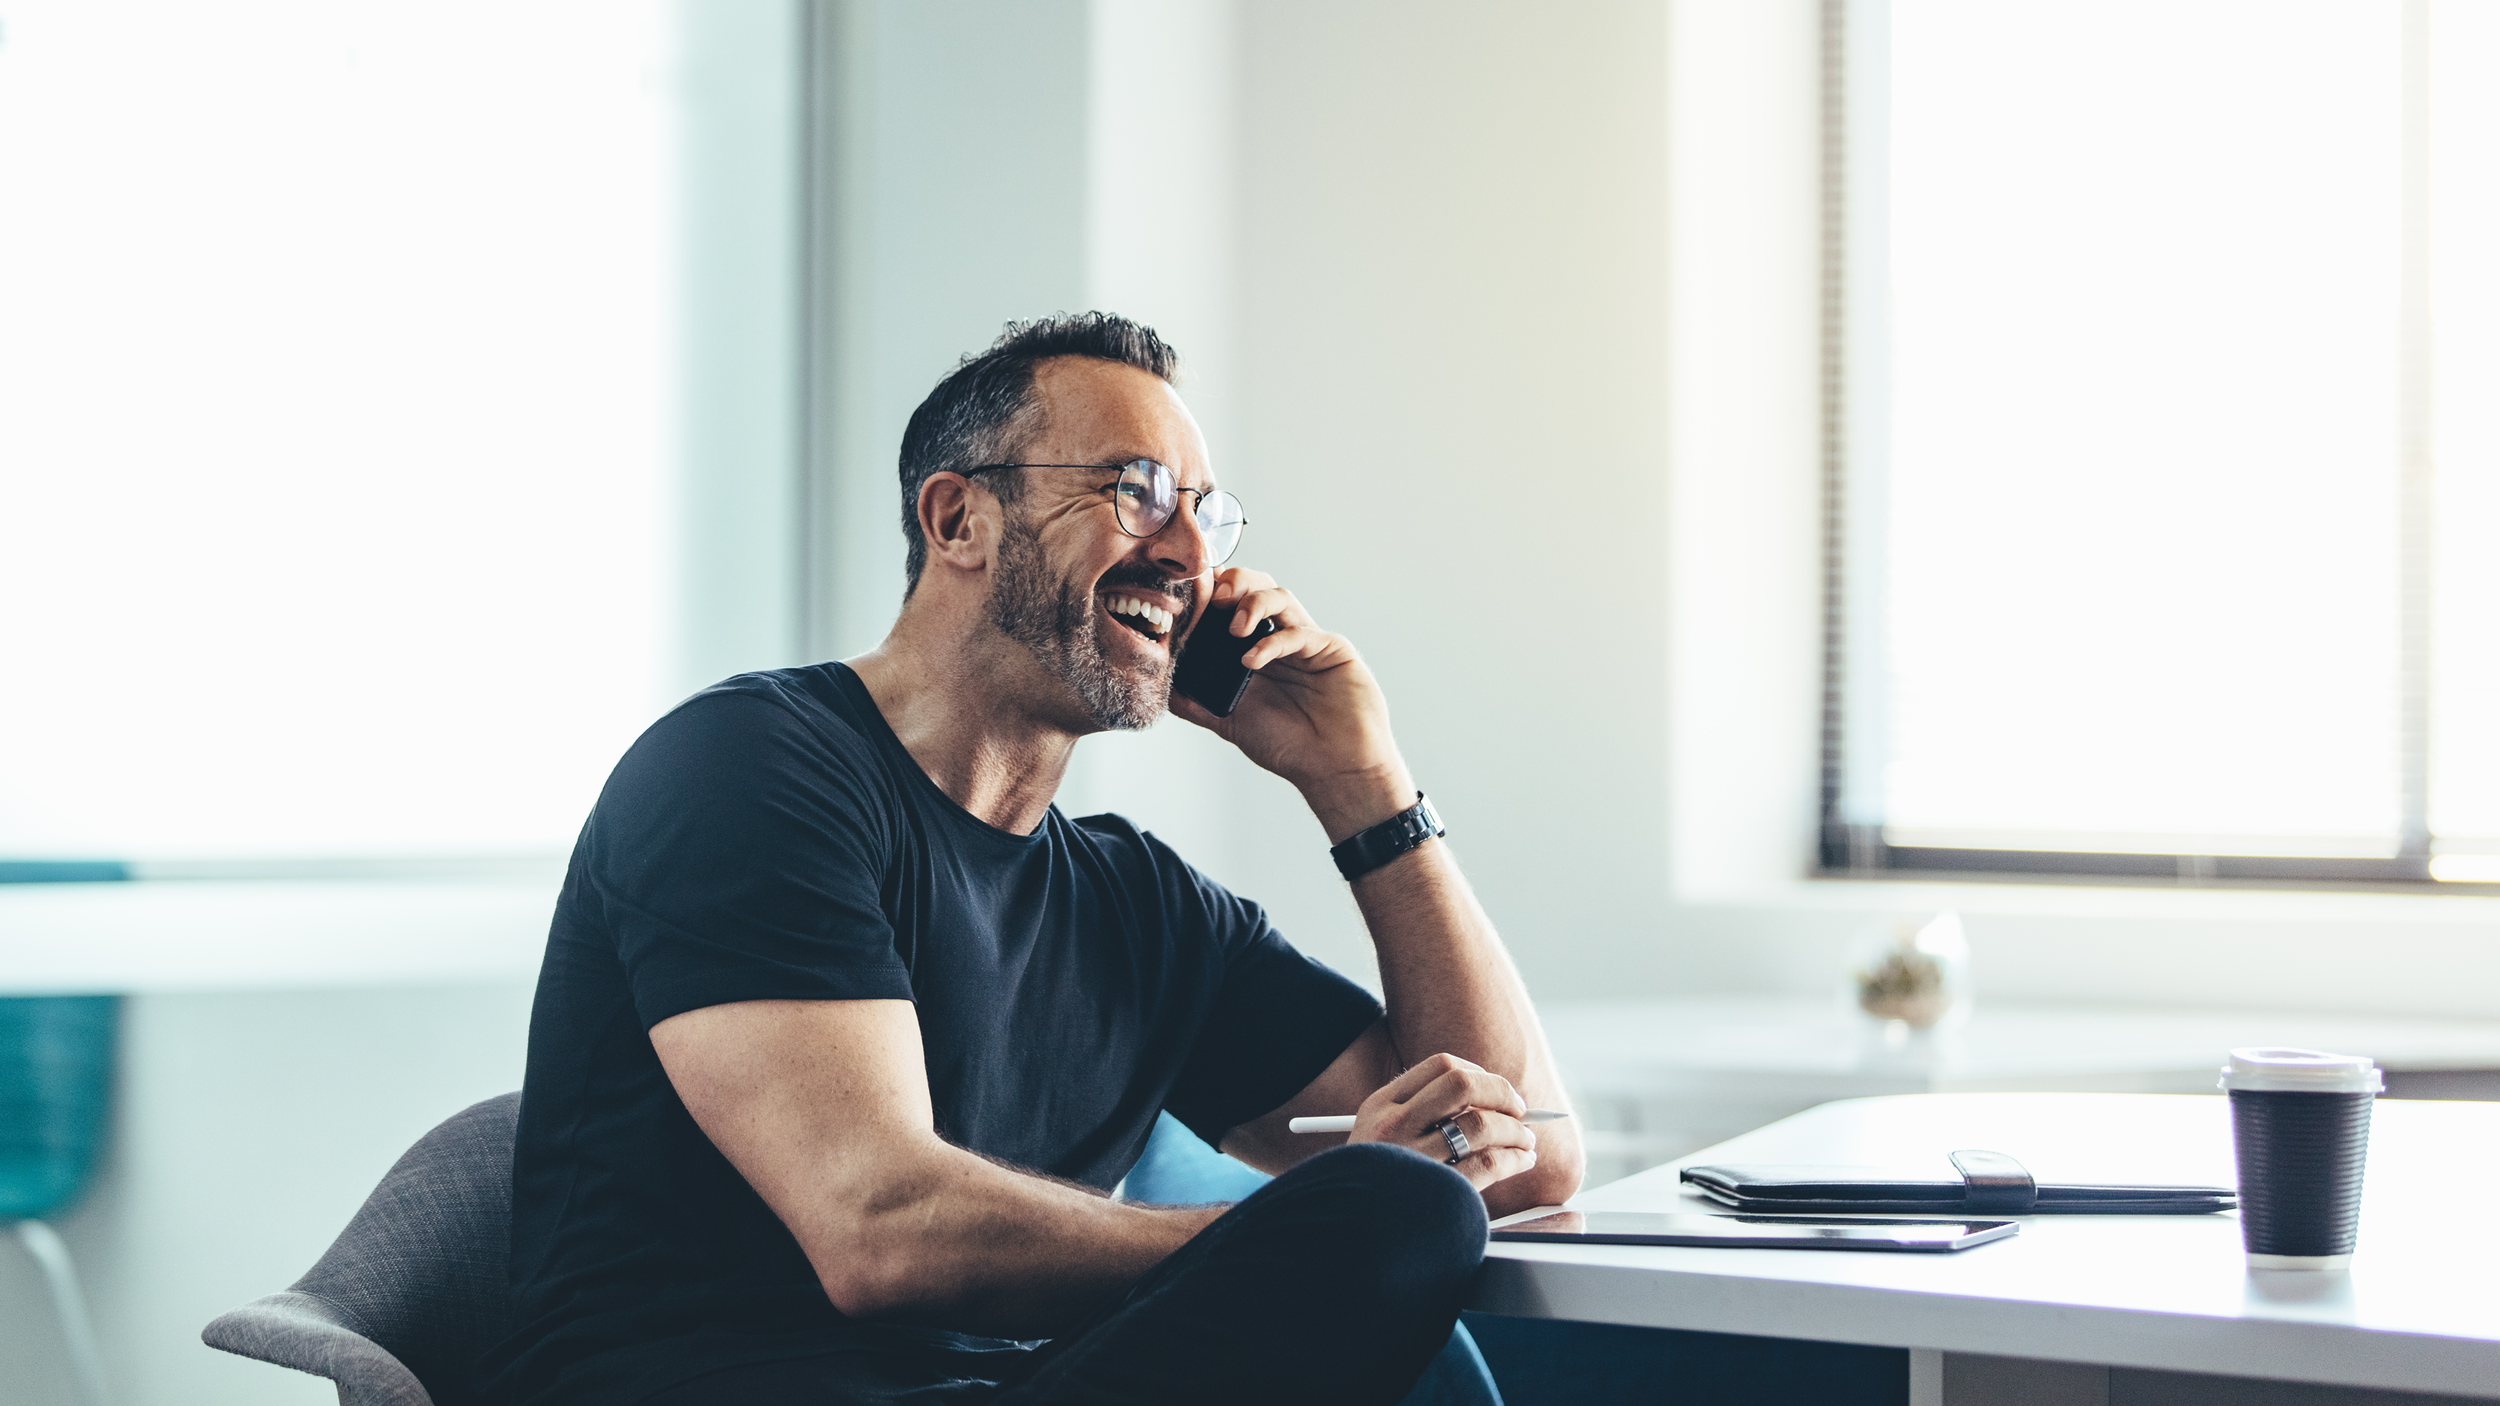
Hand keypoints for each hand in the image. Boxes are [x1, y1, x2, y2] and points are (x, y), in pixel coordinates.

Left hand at [1166, 568, 1414, 840]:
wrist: (1335, 769)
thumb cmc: (1290, 746)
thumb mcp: (1231, 723)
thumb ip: (1199, 704)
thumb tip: (1162, 689)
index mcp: (1256, 650)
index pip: (1232, 605)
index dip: (1213, 593)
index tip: (1190, 595)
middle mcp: (1280, 638)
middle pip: (1258, 586)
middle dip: (1234, 583)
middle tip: (1216, 598)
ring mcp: (1306, 641)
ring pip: (1280, 597)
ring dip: (1253, 603)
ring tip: (1233, 628)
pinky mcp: (1331, 649)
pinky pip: (1300, 632)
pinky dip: (1272, 641)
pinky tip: (1252, 659)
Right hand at [1343, 1053, 1538, 1193]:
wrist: (1348, 1232)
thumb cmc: (1373, 1185)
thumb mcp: (1377, 1137)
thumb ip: (1418, 1113)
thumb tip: (1487, 1100)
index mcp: (1381, 1105)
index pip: (1442, 1066)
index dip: (1480, 1074)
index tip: (1496, 1091)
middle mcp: (1394, 1125)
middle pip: (1463, 1084)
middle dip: (1502, 1093)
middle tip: (1519, 1111)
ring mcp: (1413, 1158)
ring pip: (1481, 1124)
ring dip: (1515, 1130)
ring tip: (1525, 1140)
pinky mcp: (1435, 1190)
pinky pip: (1488, 1164)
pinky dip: (1515, 1159)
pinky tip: (1521, 1161)